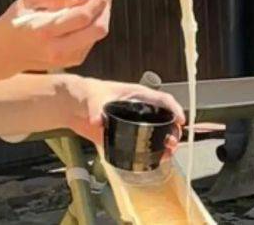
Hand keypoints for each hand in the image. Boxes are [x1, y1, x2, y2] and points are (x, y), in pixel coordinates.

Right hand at [0, 0, 111, 74]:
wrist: (2, 53)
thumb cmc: (15, 20)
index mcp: (44, 30)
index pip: (84, 15)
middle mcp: (57, 49)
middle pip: (98, 29)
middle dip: (105, 6)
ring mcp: (66, 59)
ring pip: (97, 35)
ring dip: (99, 15)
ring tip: (86, 3)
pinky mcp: (71, 62)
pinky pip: (91, 41)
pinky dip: (91, 26)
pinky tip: (78, 19)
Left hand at [68, 77, 184, 153]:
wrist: (73, 105)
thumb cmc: (87, 93)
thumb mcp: (94, 98)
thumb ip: (96, 108)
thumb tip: (97, 120)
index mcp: (137, 95)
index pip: (162, 99)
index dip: (174, 108)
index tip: (180, 120)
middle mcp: (139, 109)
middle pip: (164, 118)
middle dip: (172, 130)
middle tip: (172, 142)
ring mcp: (133, 123)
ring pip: (157, 132)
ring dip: (165, 143)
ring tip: (168, 153)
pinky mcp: (125, 135)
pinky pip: (143, 144)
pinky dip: (153, 152)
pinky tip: (157, 159)